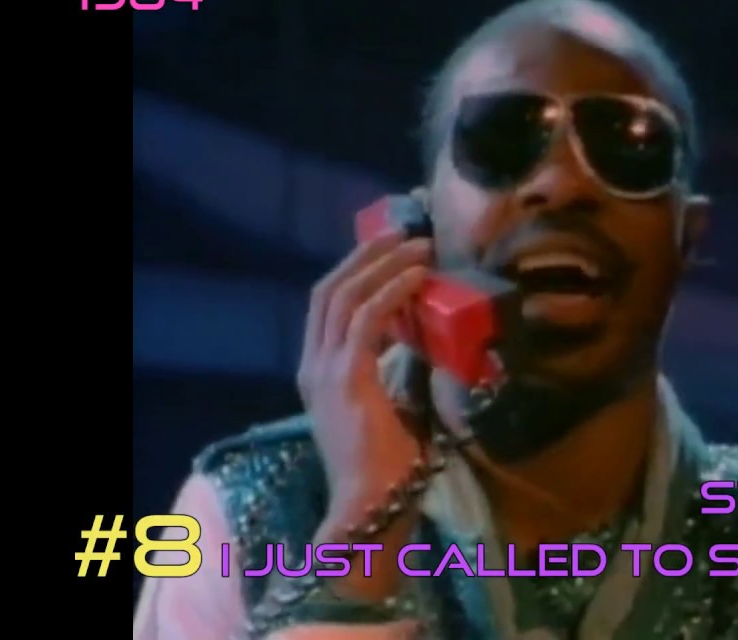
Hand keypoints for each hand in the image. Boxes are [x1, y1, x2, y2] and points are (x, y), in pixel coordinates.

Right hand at [297, 230, 432, 521]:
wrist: (369, 504)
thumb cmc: (385, 466)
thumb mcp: (389, 406)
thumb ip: (396, 373)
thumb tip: (424, 344)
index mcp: (318, 371)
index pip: (327, 305)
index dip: (355, 271)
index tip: (390, 251)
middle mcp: (312, 364)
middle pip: (329, 289)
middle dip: (366, 255)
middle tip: (402, 233)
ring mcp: (324, 369)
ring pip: (345, 295)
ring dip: (383, 264)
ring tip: (419, 246)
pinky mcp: (346, 377)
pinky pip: (366, 318)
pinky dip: (393, 291)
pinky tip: (418, 277)